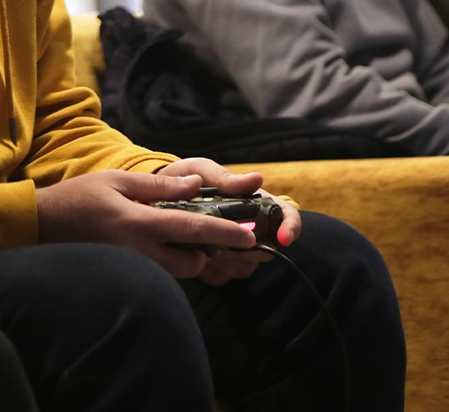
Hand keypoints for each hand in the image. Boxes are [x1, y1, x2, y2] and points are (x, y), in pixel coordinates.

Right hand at [35, 168, 258, 277]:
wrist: (42, 226)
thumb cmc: (77, 198)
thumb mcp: (115, 181)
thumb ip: (157, 185)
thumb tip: (195, 184)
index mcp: (141, 223)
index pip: (194, 228)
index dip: (226, 231)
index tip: (251, 234)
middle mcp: (142, 251)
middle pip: (193, 262)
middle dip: (208, 251)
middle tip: (214, 233)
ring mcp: (135, 267)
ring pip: (178, 272)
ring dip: (189, 257)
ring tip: (189, 237)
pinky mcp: (128, 273)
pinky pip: (161, 273)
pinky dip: (171, 262)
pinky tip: (165, 245)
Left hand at [159, 156, 302, 256]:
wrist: (156, 197)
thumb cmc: (185, 179)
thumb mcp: (200, 169)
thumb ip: (224, 176)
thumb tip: (257, 179)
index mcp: (253, 204)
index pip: (287, 217)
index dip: (291, 228)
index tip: (283, 239)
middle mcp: (249, 230)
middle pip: (266, 250)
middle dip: (246, 249)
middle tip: (222, 240)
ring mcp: (234, 250)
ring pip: (244, 267)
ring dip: (225, 260)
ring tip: (201, 242)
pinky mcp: (216, 266)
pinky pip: (221, 278)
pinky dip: (208, 270)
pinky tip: (192, 253)